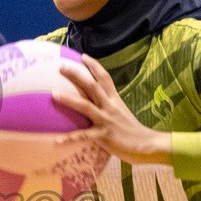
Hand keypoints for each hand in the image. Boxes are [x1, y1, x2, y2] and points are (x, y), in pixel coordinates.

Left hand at [54, 56, 171, 165]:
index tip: (82, 56)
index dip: (94, 66)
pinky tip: (56, 141)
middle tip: (61, 67)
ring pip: (86, 106)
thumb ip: (108, 104)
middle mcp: (109, 106)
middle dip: (77, 75)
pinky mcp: (103, 135)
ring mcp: (106, 120)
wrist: (146, 144)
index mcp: (114, 99)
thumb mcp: (120, 111)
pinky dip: (70, 138)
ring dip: (69, 99)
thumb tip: (95, 99)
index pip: (104, 77)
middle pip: (92, 85)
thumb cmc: (131, 129)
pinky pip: (84, 136)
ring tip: (54, 94)